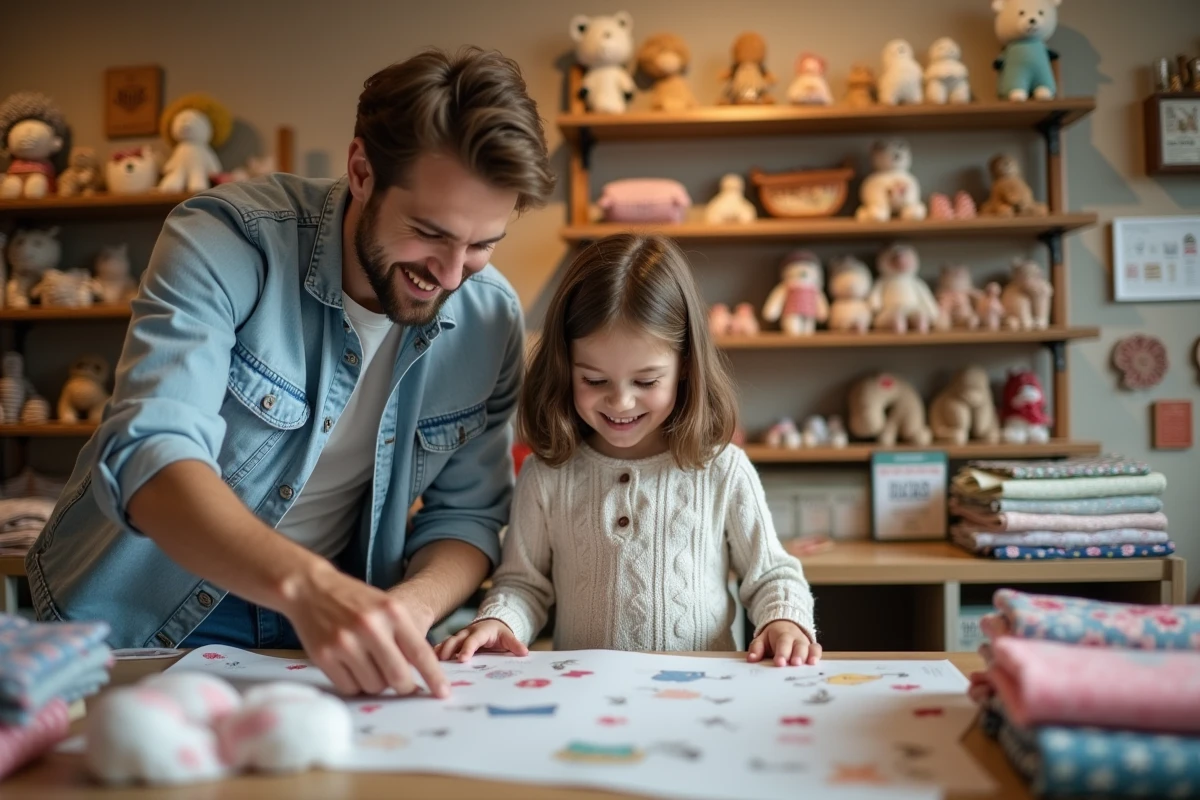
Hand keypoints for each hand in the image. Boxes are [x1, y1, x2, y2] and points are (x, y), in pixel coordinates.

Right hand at [281, 563, 448, 697]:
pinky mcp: (324, 656)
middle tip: (401, 683)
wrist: (311, 588)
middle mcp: (370, 627)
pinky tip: (351, 667)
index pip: (420, 653)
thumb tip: (422, 674)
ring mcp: (345, 642)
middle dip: (404, 686)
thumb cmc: (356, 601)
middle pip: (398, 677)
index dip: (434, 677)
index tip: (443, 693)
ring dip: (377, 683)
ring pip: (374, 686)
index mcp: (392, 612)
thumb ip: (404, 635)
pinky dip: (355, 684)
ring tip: (369, 664)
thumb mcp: (387, 607)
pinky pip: (350, 688)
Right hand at [434, 618, 528, 661]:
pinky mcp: (452, 642)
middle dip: (448, 651)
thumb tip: (524, 652)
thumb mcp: (507, 637)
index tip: (462, 659)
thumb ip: (514, 644)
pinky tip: (427, 663)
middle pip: (455, 640)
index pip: (473, 640)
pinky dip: (435, 653)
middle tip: (441, 663)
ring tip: (431, 664)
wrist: (490, 624)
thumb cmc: (498, 634)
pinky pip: (442, 646)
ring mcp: (458, 637)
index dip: (467, 649)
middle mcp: (466, 633)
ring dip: (439, 653)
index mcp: (480, 632)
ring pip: (446, 643)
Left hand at [747, 620, 820, 666]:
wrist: (785, 625)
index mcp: (782, 635)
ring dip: (810, 656)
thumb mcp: (761, 639)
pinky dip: (817, 655)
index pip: (783, 642)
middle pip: (798, 645)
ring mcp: (805, 643)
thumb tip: (751, 658)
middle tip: (795, 664)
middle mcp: (795, 638)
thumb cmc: (772, 637)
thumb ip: (757, 648)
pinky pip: (816, 649)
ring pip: (809, 647)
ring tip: (809, 665)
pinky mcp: (811, 648)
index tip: (779, 662)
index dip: (782, 652)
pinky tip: (815, 664)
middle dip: (797, 655)